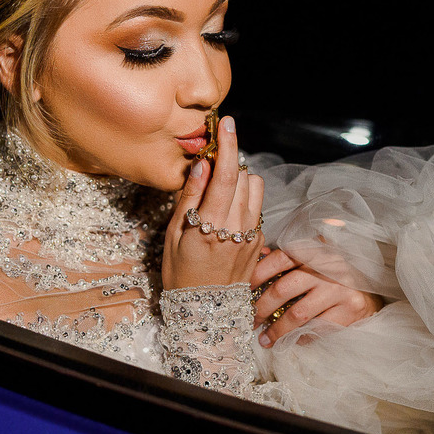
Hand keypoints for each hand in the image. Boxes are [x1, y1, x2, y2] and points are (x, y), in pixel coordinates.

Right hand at [162, 115, 264, 289]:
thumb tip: (201, 164)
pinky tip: (226, 210)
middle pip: (245, 177)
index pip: (227, 175)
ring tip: (220, 188)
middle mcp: (238, 229)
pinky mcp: (259, 243)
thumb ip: (190, 197)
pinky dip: (244, 199)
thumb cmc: (180, 273)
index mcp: (212, 226)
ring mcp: (252, 236)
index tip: (226, 122)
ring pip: (256, 189)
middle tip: (212, 160)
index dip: (228, 145)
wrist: (204, 312)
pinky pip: (256, 208)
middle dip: (231, 160)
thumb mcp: (174, 235)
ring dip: (240, 179)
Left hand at [252, 246, 381, 347]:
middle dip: (261, 308)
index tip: (243, 291)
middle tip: (251, 321)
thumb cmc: (334, 274)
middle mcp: (328, 267)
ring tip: (265, 339)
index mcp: (315, 250)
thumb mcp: (313, 259)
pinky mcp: (351, 310)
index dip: (257, 275)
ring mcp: (340, 289)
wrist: (373, 288)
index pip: (279, 259)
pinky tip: (291, 341)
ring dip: (277, 330)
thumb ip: (288, 257)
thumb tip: (259, 255)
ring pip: (297, 314)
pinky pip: (317, 329)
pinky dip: (300, 337)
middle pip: (283, 288)